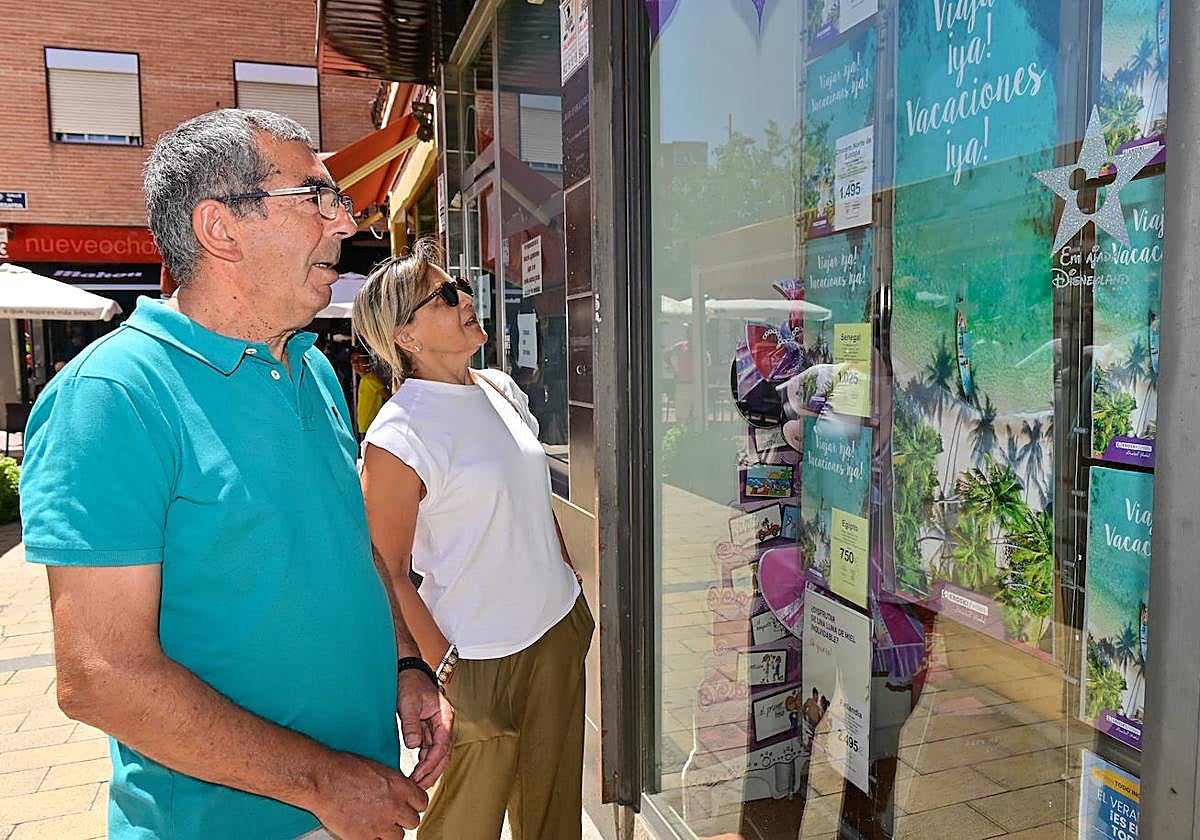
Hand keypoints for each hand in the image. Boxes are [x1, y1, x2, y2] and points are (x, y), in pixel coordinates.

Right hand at [309, 752, 427, 839]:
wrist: (323, 779)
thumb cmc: (345, 769)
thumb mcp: (379, 769)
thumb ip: (395, 784)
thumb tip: (401, 794)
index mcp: (400, 786)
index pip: (422, 802)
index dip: (414, 804)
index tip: (407, 805)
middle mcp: (394, 806)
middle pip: (413, 821)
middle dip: (402, 818)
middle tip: (391, 815)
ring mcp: (380, 824)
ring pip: (398, 836)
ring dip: (389, 831)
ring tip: (376, 824)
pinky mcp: (364, 838)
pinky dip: (372, 839)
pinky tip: (365, 830)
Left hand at [397, 668, 453, 788]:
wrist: (407, 671)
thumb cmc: (410, 682)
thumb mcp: (408, 703)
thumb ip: (411, 724)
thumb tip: (413, 746)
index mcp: (444, 716)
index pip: (441, 746)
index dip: (430, 764)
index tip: (418, 776)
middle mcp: (444, 723)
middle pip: (444, 754)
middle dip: (433, 772)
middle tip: (419, 787)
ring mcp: (437, 727)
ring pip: (438, 754)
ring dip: (429, 769)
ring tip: (415, 783)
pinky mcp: (428, 729)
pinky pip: (430, 749)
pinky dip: (424, 761)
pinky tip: (415, 770)